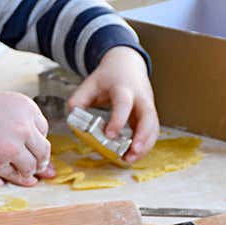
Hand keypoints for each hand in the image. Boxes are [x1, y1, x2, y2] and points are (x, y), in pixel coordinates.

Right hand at [0, 87, 55, 185]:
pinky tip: (5, 172)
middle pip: (43, 151)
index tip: (31, 147)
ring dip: (27, 171)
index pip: (43, 130)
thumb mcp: (3, 106)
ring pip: (31, 166)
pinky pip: (14, 175)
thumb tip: (42, 151)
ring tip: (20, 171)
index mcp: (26, 107)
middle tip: (36, 167)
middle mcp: (23, 126)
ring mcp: (12, 146)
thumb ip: (22, 123)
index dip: (36, 140)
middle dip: (39, 160)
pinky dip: (12, 176)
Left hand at [68, 47, 158, 162]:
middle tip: (131, 152)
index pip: (124, 104)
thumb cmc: (108, 76)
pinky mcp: (150, 115)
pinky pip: (152, 132)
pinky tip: (132, 156)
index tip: (109, 135)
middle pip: (148, 117)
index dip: (118, 120)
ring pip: (153, 127)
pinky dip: (145, 145)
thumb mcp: (90, 83)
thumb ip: (78, 99)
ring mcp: (148, 106)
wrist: (127, 64)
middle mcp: (140, 97)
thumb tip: (72, 117)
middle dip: (142, 136)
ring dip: (145, 146)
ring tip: (130, 160)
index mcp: (123, 88)